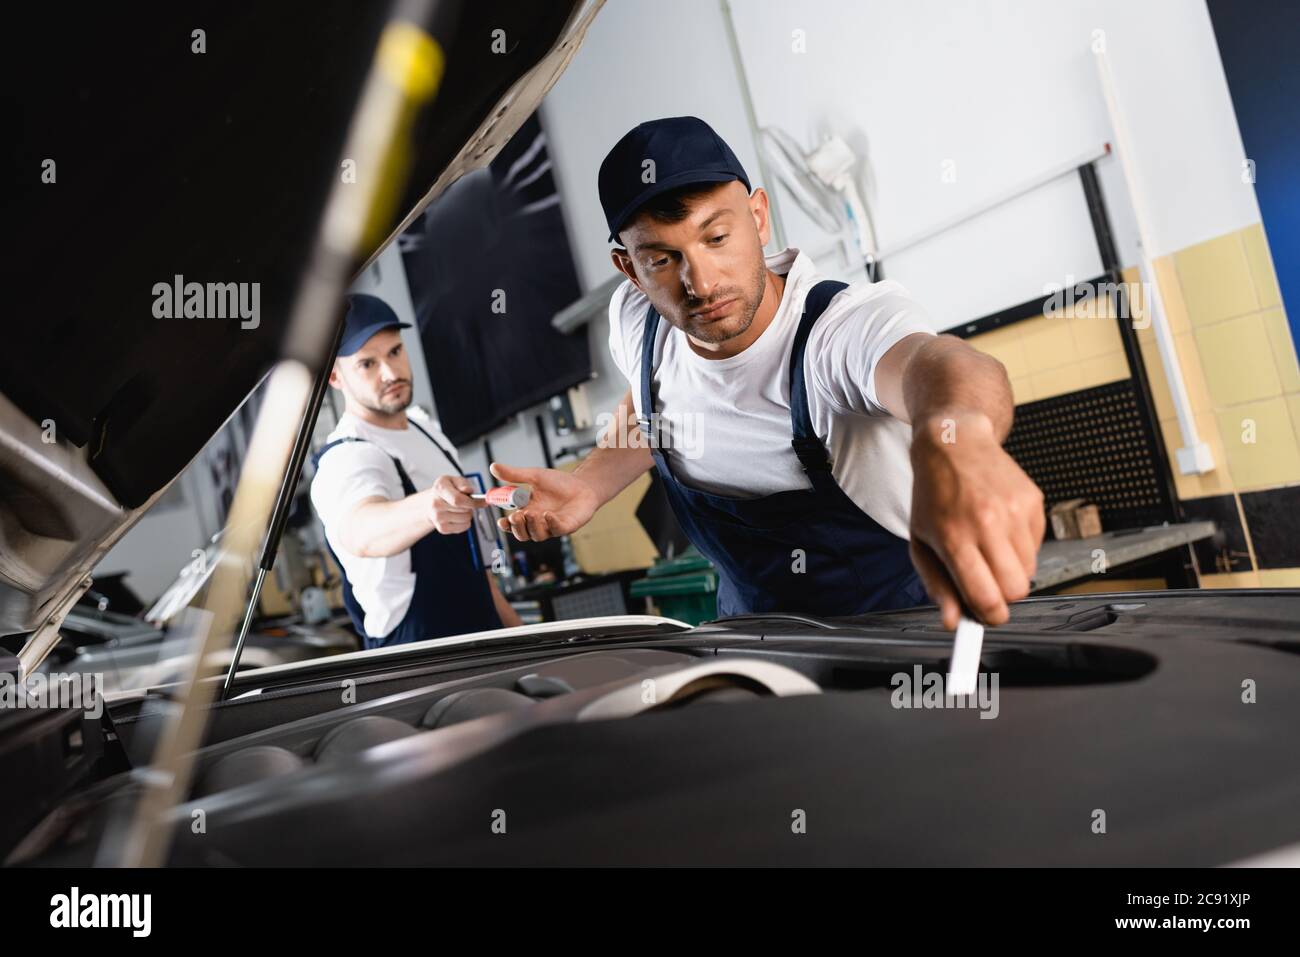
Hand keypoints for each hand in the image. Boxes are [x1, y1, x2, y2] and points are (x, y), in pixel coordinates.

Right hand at [427, 475, 483, 534]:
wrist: (431, 502)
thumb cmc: (446, 490)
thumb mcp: (454, 480)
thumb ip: (463, 484)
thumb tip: (469, 490)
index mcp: (439, 489)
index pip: (458, 500)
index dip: (472, 502)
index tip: (481, 501)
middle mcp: (435, 504)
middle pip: (464, 510)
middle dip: (471, 506)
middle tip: (467, 502)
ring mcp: (437, 518)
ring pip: (465, 519)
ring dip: (468, 514)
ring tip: (461, 508)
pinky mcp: (442, 529)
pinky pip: (463, 527)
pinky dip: (465, 522)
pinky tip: (459, 516)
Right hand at [489, 461, 600, 541]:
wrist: (584, 485)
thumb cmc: (561, 483)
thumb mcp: (534, 476)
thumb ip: (514, 474)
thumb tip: (493, 467)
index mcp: (529, 511)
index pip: (513, 524)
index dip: (506, 525)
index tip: (501, 520)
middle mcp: (539, 522)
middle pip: (522, 534)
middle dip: (516, 528)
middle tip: (515, 516)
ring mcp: (553, 526)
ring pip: (537, 535)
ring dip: (532, 526)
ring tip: (531, 513)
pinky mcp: (567, 526)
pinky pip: (556, 530)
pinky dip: (551, 524)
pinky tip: (548, 515)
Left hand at [908, 413, 1044, 628]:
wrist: (955, 443)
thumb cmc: (933, 496)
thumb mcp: (920, 542)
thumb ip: (937, 585)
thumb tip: (952, 622)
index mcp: (955, 537)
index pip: (986, 596)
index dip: (990, 616)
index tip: (987, 617)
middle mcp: (988, 524)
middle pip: (1015, 590)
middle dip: (1003, 597)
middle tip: (987, 584)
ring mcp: (1015, 512)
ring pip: (1029, 571)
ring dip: (1011, 570)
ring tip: (988, 547)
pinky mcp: (1033, 502)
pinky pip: (1037, 546)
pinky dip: (1020, 547)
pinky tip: (1000, 527)